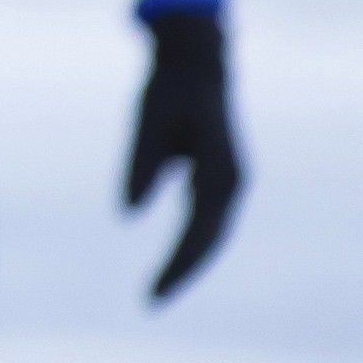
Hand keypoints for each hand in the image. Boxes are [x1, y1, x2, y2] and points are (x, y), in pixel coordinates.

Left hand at [125, 5, 242, 301]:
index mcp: (220, 173)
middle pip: (210, 239)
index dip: (177, 265)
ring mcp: (230, 180)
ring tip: (161, 288)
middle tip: (153, 300)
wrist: (196, 63)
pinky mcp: (221, 177)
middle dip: (183, 270)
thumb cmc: (169, 90)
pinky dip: (193, 240)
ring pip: (212, 231)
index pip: (198, 233)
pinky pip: (208, 218)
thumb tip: (130, 212)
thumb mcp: (147, 124)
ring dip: (190, 259)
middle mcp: (232, 182)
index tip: (155, 292)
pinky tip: (175, 259)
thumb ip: (141, 166)